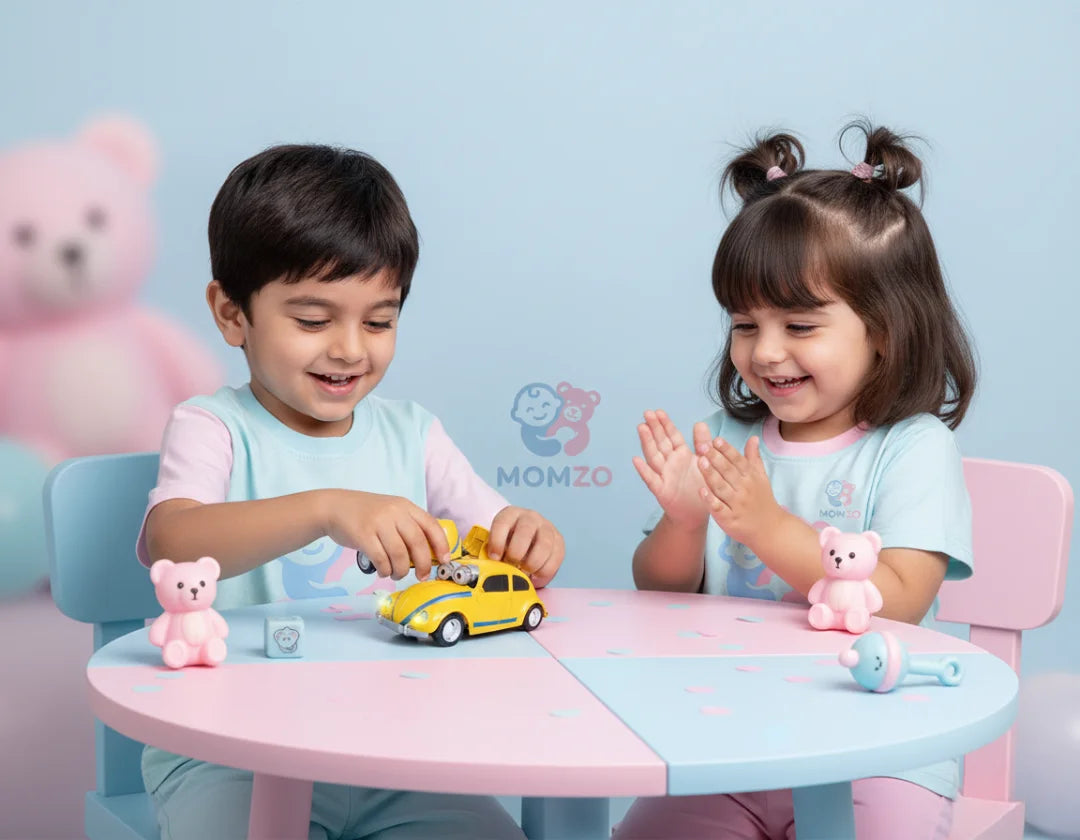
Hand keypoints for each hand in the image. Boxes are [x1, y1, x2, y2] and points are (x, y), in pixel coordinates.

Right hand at [322, 490, 449, 580]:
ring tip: (396, 575)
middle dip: (424, 564)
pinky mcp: (363, 535)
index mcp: (405, 506)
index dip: (441, 545)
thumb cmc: (365, 513)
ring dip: (401, 571)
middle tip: (422, 576)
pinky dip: (385, 570)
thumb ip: (407, 526)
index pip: (431, 525)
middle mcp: (394, 512)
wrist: (334, 507)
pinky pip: (381, 559)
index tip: (444, 560)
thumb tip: (428, 553)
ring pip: (399, 554)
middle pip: (417, 543)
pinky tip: (383, 571)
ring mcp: (378, 523)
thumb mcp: (390, 511)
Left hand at [485, 506, 564, 587]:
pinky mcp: (558, 541)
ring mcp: (547, 528)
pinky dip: (546, 570)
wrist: (526, 541)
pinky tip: (536, 577)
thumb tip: (487, 570)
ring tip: (525, 572)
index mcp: (510, 514)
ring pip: (544, 545)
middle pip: (525, 531)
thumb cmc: (507, 545)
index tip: (495, 558)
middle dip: (516, 553)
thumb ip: (492, 554)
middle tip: (511, 565)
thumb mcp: (497, 544)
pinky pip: (556, 556)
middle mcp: (530, 517)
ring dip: (533, 564)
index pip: (502, 523)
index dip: (497, 542)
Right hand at [632, 410, 709, 529]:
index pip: (671, 436)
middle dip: (654, 428)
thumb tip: (699, 423)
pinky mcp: (661, 491)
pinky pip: (651, 479)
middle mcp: (670, 463)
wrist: (696, 514)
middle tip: (647, 413)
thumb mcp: (704, 462)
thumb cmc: (699, 487)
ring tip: (641, 428)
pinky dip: (644, 470)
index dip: (665, 424)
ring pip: (654, 456)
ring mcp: (664, 476)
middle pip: (660, 442)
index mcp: (681, 455)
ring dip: (647, 442)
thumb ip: (702, 443)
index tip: (658, 411)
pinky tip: (636, 460)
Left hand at [696, 435, 782, 544]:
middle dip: (715, 458)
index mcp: (751, 478)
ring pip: (721, 487)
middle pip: (728, 471)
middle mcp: (744, 489)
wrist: (770, 529)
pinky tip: (701, 491)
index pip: (738, 460)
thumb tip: (753, 438)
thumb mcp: (761, 477)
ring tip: (700, 461)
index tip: (716, 440)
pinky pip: (719, 508)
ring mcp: (736, 505)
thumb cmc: (762, 500)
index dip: (727, 450)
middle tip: (702, 446)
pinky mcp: (729, 519)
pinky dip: (710, 500)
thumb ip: (754, 458)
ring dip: (711, 474)